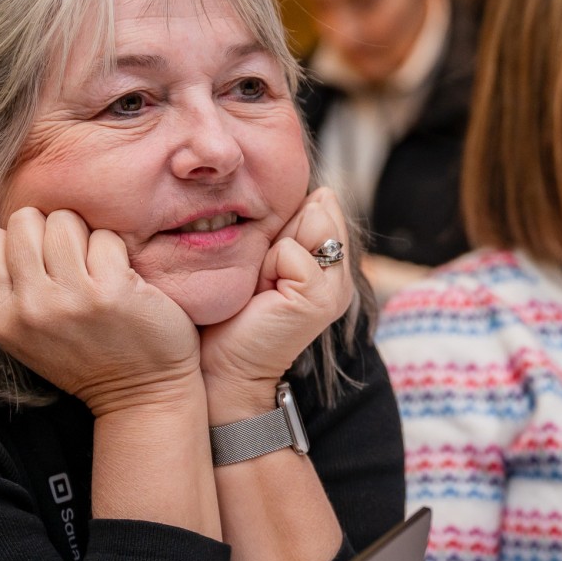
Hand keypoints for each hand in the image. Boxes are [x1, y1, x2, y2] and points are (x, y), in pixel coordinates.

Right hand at [0, 207, 201, 416]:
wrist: (140, 394)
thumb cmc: (83, 357)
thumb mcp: (25, 334)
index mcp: (3, 319)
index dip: (19, 240)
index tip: (41, 259)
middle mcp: (32, 308)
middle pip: (25, 222)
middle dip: (49, 229)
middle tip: (70, 257)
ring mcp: (73, 298)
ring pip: (63, 221)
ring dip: (82, 234)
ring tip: (93, 263)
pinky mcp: (113, 289)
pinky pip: (104, 236)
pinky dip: (114, 249)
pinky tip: (119, 275)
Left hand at [199, 188, 354, 419]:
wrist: (220, 368)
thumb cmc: (231, 312)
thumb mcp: (263, 256)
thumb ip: (290, 225)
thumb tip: (319, 191)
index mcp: (330, 261)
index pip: (321, 202)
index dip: (284, 219)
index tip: (264, 260)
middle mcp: (341, 273)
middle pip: (318, 207)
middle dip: (281, 230)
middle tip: (262, 274)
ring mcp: (336, 287)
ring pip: (311, 222)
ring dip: (274, 247)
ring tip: (262, 283)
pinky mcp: (320, 299)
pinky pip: (294, 251)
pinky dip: (270, 265)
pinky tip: (263, 294)